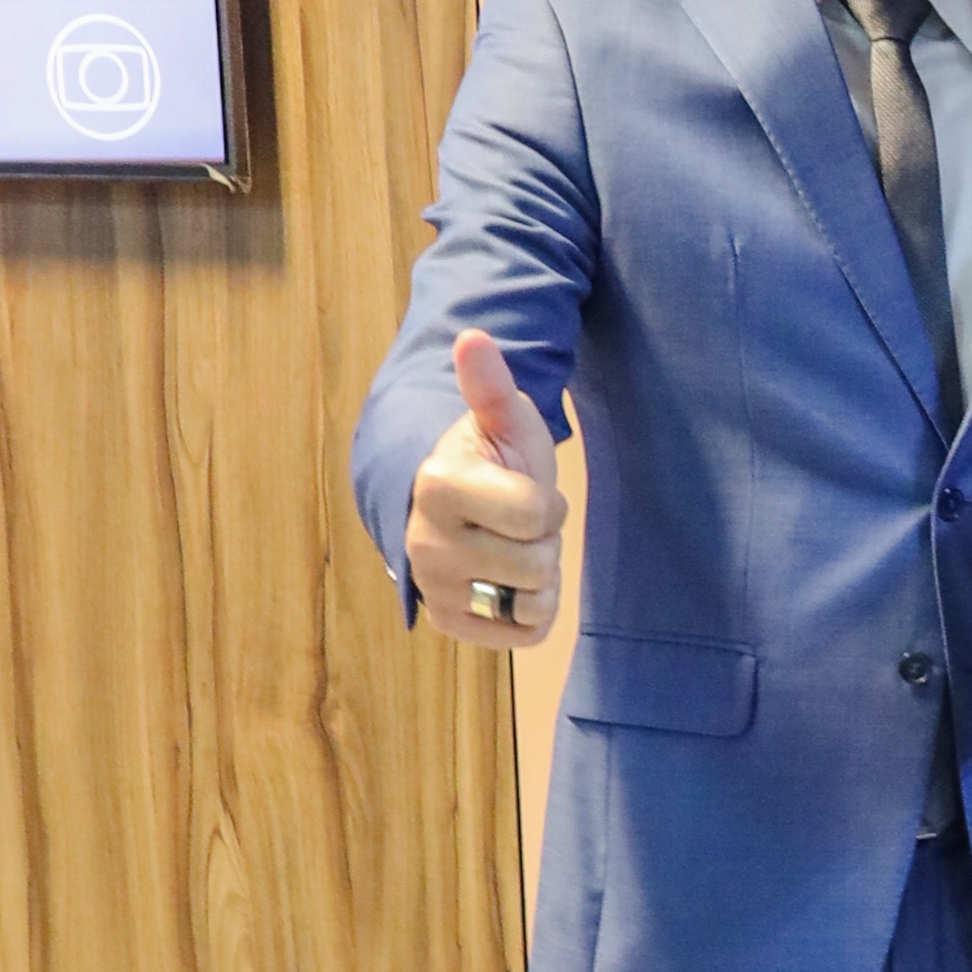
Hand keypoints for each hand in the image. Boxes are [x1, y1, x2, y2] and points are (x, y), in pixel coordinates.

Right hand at [405, 330, 566, 647]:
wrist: (454, 507)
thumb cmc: (488, 459)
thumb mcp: (501, 419)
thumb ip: (491, 385)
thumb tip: (473, 338)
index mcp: (440, 488)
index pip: (536, 515)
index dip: (545, 502)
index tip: (520, 488)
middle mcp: (427, 546)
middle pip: (538, 563)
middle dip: (543, 540)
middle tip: (518, 523)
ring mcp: (435, 590)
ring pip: (534, 601)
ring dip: (540, 576)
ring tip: (513, 548)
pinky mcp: (450, 624)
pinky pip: (525, 633)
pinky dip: (531, 610)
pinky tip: (509, 580)